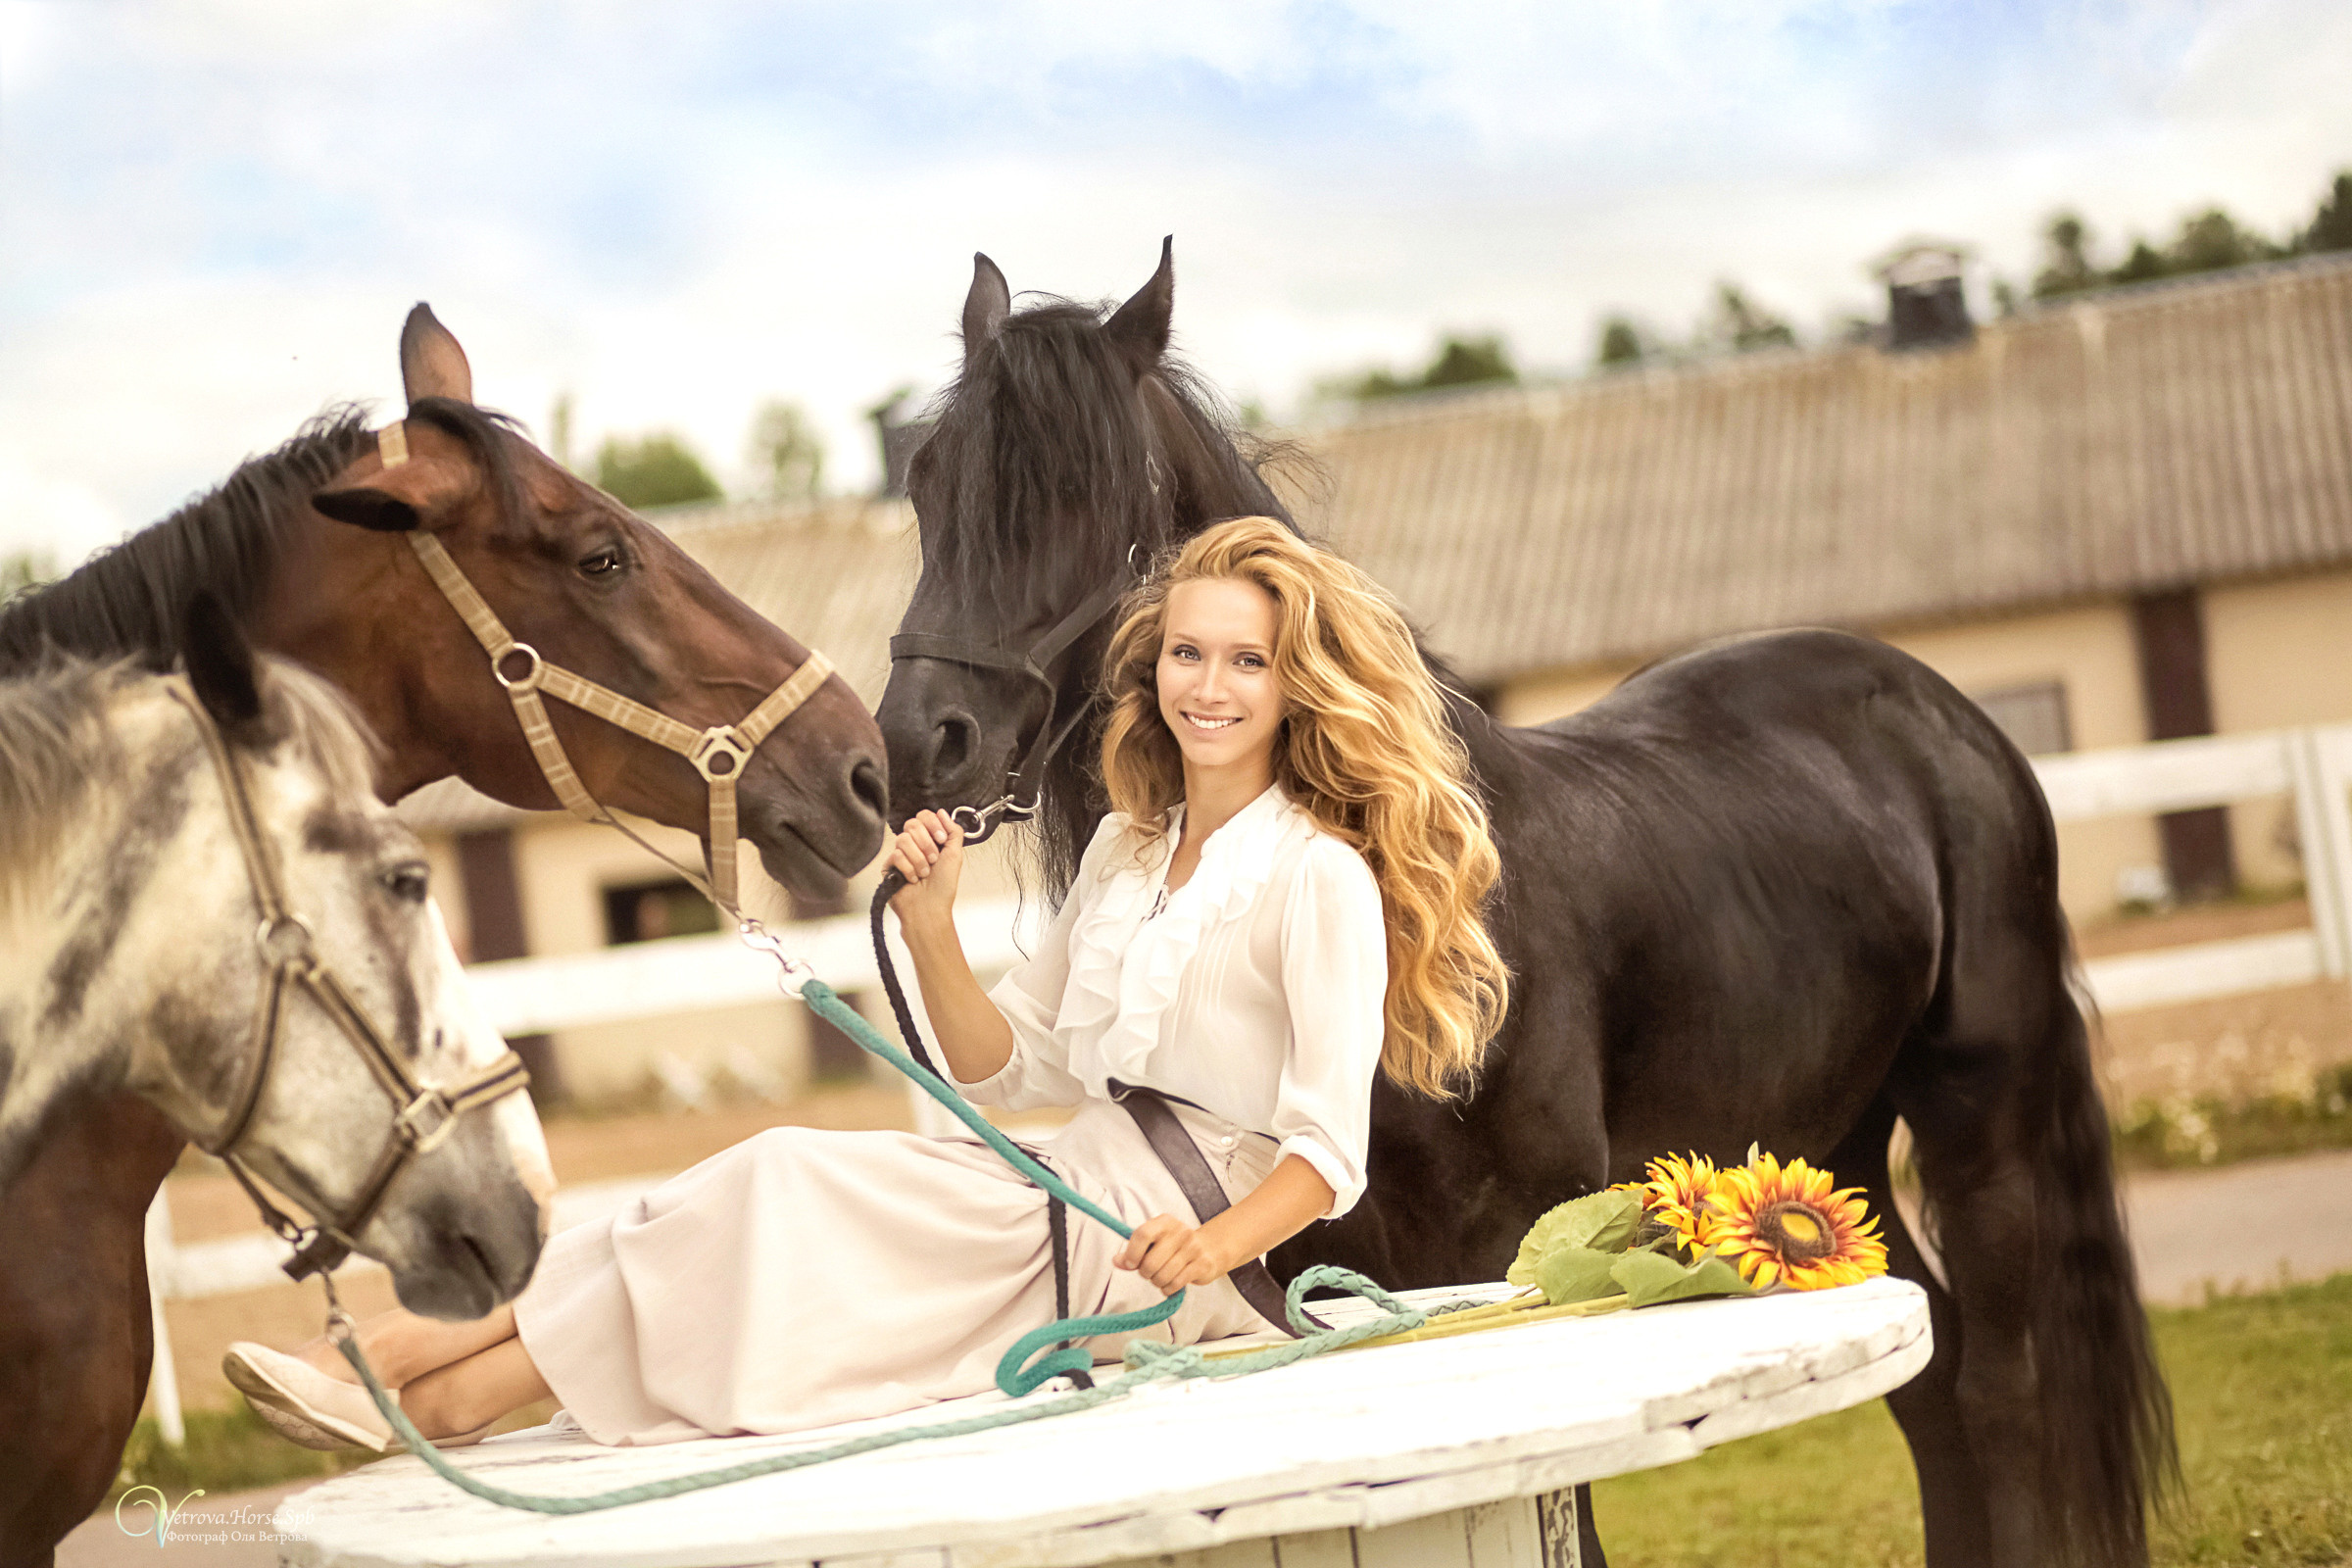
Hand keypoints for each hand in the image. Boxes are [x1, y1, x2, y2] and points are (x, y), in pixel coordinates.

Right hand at [886, 810, 964, 925]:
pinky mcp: (889, 867)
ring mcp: (900, 855)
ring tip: (924, 873)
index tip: (941, 839)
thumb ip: (953, 831)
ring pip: (903, 839)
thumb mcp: (955, 855)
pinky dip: (909, 869)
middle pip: (912, 824)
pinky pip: (895, 855)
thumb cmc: (943, 888)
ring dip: (919, 859)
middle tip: (933, 859)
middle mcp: (914, 845)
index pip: (924, 816)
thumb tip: (943, 812)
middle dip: (927, 843)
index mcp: (929, 840)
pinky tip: (912, 879)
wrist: (930, 909)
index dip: (932, 824)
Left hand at [1115, 1213, 1232, 1295]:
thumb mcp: (1153, 1243)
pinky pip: (1176, 1283)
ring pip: (1163, 1275)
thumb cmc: (1174, 1247)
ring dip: (1157, 1282)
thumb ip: (1133, 1252)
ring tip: (1161, 1278)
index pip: (1143, 1234)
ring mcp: (1193, 1247)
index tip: (1131, 1264)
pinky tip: (1170, 1284)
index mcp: (1165, 1222)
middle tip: (1149, 1272)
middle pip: (1151, 1261)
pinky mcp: (1202, 1264)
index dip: (1132, 1253)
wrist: (1210, 1249)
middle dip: (1145, 1273)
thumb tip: (1116, 1261)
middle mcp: (1180, 1231)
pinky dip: (1168, 1289)